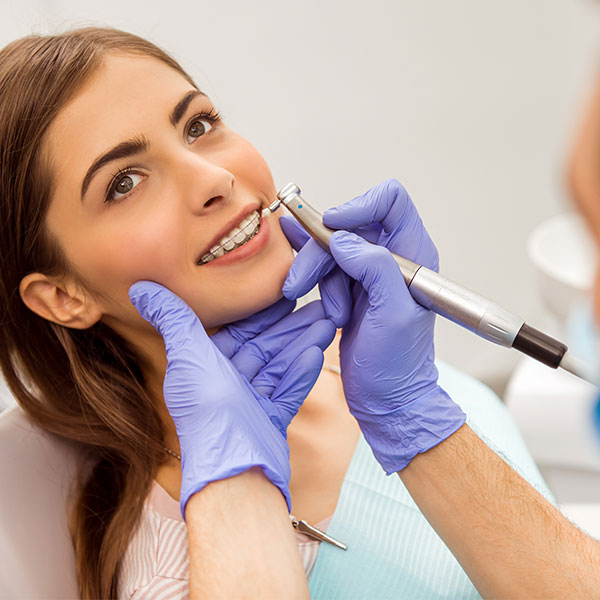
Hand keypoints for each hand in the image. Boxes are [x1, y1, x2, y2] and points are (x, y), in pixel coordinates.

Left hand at [129, 281, 335, 515]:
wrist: (233, 470)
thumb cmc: (208, 411)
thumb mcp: (187, 355)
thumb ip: (172, 318)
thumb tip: (141, 287)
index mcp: (208, 365)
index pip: (239, 331)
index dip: (261, 311)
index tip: (283, 291)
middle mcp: (229, 383)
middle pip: (266, 346)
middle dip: (292, 325)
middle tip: (319, 305)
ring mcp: (252, 403)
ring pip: (282, 364)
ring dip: (303, 342)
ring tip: (328, 322)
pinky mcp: (270, 421)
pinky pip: (289, 391)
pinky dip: (301, 374)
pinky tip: (316, 354)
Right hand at [281, 179, 465, 472]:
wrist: (387, 398)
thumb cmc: (398, 364)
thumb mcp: (393, 316)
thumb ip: (375, 269)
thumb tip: (343, 240)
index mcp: (414, 256)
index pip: (391, 202)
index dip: (359, 206)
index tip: (332, 227)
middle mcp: (392, 257)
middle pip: (347, 227)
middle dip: (320, 252)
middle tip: (300, 283)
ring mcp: (368, 272)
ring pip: (329, 248)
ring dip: (315, 275)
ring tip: (329, 312)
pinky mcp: (348, 288)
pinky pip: (323, 264)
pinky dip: (306, 263)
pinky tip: (289, 248)